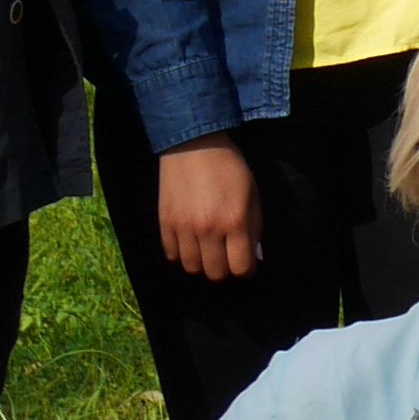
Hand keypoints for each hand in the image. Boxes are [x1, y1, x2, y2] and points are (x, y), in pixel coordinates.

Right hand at [154, 138, 260, 283]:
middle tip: (228, 258)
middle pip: (215, 273)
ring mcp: (183, 228)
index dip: (247, 271)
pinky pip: (171, 254)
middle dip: (225, 270)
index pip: (241, 267)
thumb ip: (254, 228)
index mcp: (235, 221)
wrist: (194, 147)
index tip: (247, 266)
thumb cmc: (230, 169)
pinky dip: (182, 254)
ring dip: (203, 264)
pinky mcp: (164, 223)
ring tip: (208, 251)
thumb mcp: (252, 195)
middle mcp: (208, 229)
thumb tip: (252, 256)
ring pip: (191, 268)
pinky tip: (190, 243)